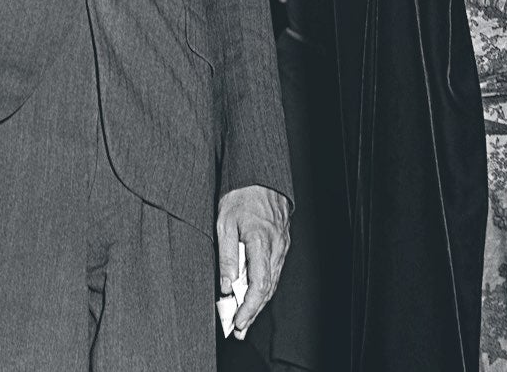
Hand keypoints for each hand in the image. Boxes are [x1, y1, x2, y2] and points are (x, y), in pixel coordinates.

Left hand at [216, 184, 290, 338]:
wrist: (260, 176)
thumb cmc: (240, 196)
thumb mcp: (224, 222)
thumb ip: (227, 255)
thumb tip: (227, 285)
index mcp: (261, 241)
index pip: (259, 284)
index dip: (249, 308)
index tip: (238, 322)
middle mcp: (276, 247)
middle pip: (267, 289)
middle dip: (253, 312)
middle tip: (239, 330)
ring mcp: (282, 246)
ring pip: (272, 282)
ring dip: (258, 302)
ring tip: (244, 319)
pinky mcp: (282, 244)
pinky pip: (274, 271)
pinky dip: (264, 286)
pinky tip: (253, 295)